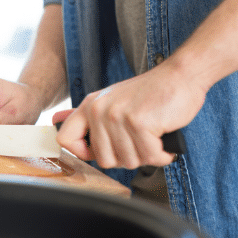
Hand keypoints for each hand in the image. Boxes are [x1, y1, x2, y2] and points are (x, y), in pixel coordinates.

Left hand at [55, 64, 206, 168]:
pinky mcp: (138, 123)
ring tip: (153, 136)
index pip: (65, 139)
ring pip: (129, 161)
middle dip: (127, 158)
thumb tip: (56, 121)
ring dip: (147, 155)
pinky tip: (163, 138)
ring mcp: (118, 117)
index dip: (82, 153)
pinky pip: (149, 156)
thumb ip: (88, 117)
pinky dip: (161, 154)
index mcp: (90, 106)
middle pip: (104, 160)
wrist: (181, 76)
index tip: (101, 152)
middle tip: (140, 142)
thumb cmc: (150, 93)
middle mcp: (99, 111)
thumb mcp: (113, 101)